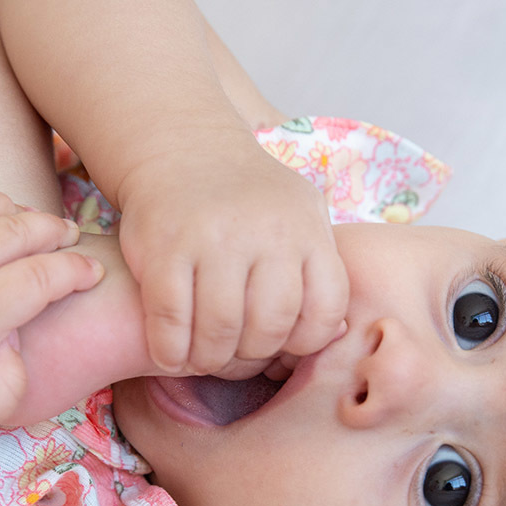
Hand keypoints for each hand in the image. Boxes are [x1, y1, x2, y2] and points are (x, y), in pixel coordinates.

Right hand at [117, 137, 348, 374]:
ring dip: (209, 359)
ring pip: (221, 330)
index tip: (281, 344)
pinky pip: (171, 319)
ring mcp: (213, 239)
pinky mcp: (164, 248)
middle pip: (270, 327)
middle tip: (233, 358)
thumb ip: (319, 267)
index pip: (325, 309)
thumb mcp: (300, 214)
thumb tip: (340, 332)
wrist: (182, 146)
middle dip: (250, 357)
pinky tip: (170, 355)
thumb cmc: (247, 198)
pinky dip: (171, 350)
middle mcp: (265, 232)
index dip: (305, 343)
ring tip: (202, 359)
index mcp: (306, 229)